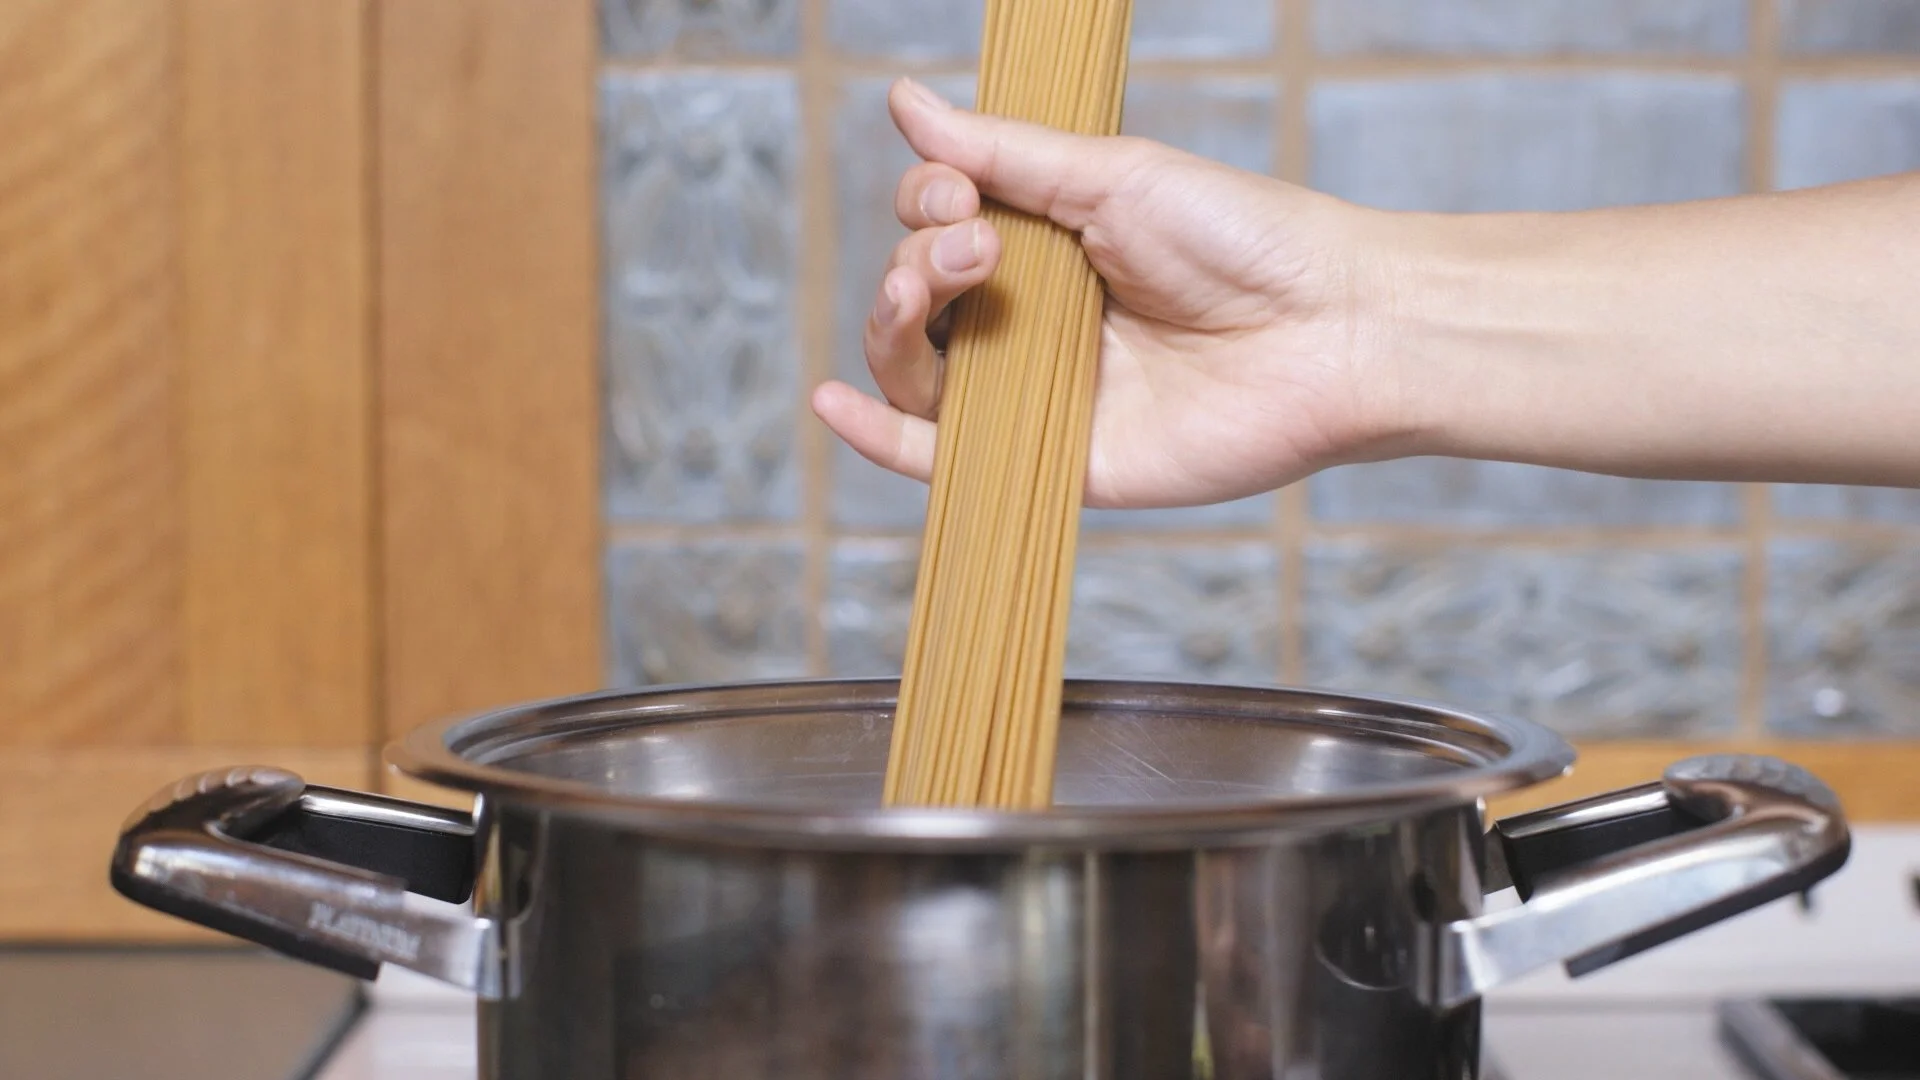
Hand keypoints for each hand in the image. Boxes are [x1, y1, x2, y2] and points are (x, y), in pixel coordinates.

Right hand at [810, 78, 1412, 509]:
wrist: (1330, 327)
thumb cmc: (1242, 239)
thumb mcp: (1110, 176)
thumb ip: (1000, 155)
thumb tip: (904, 102)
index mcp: (1045, 249)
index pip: (934, 228)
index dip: (926, 208)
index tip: (965, 196)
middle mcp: (1033, 323)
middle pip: (913, 299)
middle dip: (916, 261)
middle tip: (978, 244)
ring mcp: (1039, 395)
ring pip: (917, 371)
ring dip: (895, 322)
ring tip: (937, 286)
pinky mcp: (1056, 462)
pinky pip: (943, 461)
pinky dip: (879, 438)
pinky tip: (834, 403)